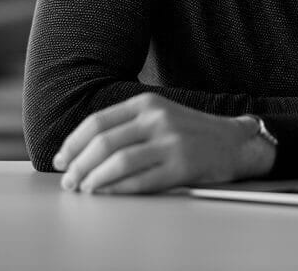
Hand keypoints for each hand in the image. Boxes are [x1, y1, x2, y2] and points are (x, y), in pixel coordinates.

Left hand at [52, 93, 273, 194]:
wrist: (235, 143)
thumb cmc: (191, 132)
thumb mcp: (159, 115)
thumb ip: (126, 125)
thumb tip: (83, 149)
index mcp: (147, 104)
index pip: (97, 122)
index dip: (73, 143)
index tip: (62, 160)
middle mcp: (157, 119)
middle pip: (103, 142)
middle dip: (79, 164)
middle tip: (69, 180)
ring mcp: (171, 142)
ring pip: (118, 162)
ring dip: (94, 179)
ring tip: (84, 189)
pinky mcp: (182, 166)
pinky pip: (141, 180)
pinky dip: (118, 189)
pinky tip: (107, 194)